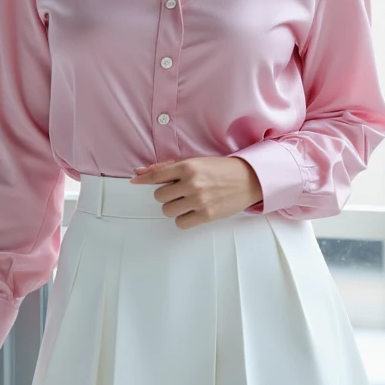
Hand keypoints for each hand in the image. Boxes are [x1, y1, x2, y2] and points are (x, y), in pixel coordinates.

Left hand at [129, 156, 262, 229]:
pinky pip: (180, 223)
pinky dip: (183, 218)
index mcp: (188, 167)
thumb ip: (167, 167)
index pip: (156, 175)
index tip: (135, 182)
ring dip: (173, 207)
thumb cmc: (221, 170)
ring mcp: (199, 200)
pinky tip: (192, 211)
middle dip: (166, 194)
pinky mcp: (206, 215)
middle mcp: (192, 183)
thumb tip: (140, 172)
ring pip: (167, 210)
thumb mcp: (195, 162)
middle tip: (179, 191)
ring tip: (187, 201)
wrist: (248, 179)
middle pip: (159, 196)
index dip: (143, 179)